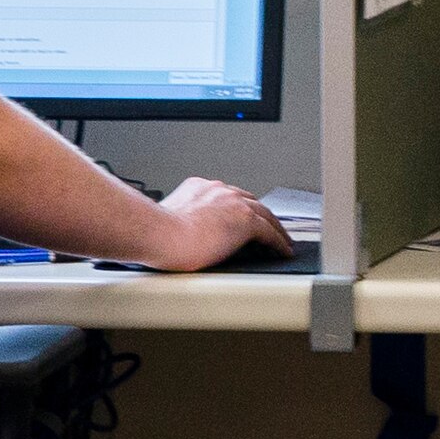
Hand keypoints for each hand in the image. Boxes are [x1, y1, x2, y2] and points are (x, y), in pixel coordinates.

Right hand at [136, 176, 289, 271]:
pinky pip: (270, 232)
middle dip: (259, 215)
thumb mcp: (168, 220)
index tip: (240, 218)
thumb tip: (182, 236)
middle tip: (269, 228)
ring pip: (264, 214)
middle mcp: (218, 190)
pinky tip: (284, 250)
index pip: (226, 197)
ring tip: (282, 240)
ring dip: (275, 228)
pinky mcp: (245, 220)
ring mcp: (233, 203)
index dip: (237, 208)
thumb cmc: (156, 234)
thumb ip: (180, 221)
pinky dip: (279, 242)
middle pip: (249, 201)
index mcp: (198, 188)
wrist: (160, 234)